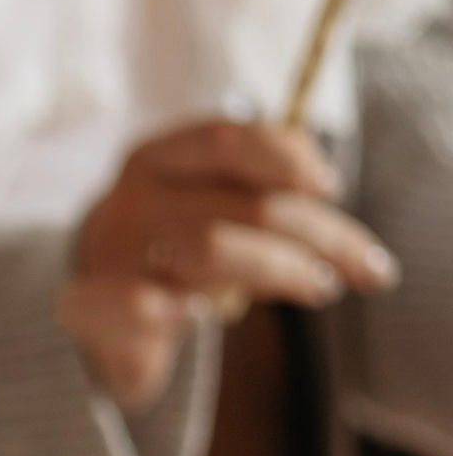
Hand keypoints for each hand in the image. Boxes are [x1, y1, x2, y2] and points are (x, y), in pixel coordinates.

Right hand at [61, 116, 399, 413]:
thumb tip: (318, 173)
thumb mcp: (209, 200)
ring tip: (320, 287)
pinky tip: (201, 315)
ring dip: (278, 270)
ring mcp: (108, 253)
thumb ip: (257, 177)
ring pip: (210, 249)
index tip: (332, 188)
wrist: (90, 313)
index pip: (227, 140)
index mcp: (155, 159)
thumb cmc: (167, 249)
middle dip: (321, 234)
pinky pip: (138, 305)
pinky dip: (174, 309)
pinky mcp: (88, 307)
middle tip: (366, 267)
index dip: (289, 159)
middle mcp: (130, 199)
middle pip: (245, 205)